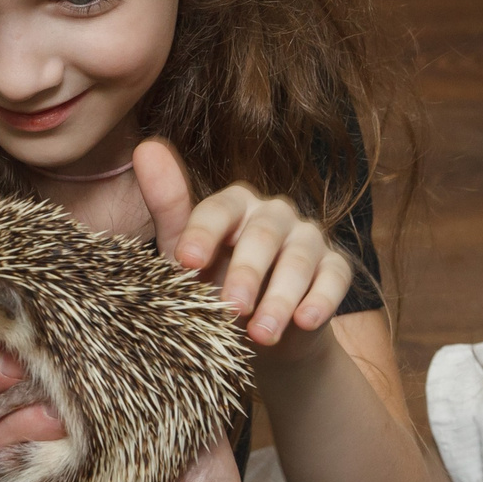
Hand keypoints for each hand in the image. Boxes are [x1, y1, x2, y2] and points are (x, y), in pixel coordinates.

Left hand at [137, 140, 354, 346]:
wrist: (256, 331)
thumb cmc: (212, 283)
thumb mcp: (185, 256)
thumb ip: (168, 208)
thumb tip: (147, 147)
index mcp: (234, 204)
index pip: (218, 209)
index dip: (202, 234)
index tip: (187, 264)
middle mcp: (274, 213)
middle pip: (262, 235)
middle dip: (246, 273)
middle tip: (230, 308)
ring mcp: (308, 238)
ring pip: (298, 259)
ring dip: (280, 298)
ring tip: (261, 334)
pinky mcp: (335, 266)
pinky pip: (334, 278)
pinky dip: (321, 300)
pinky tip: (304, 322)